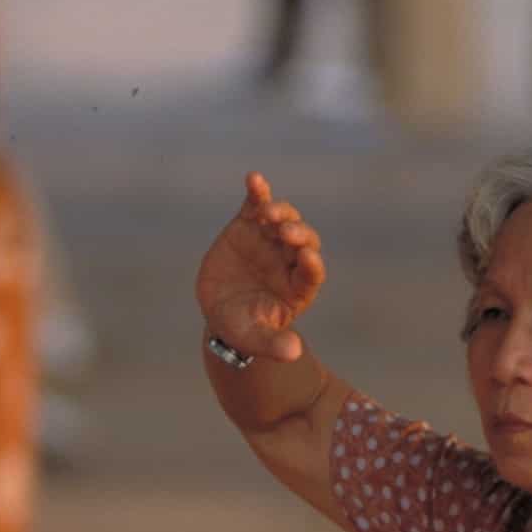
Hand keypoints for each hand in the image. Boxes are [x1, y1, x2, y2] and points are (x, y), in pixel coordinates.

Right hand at [195, 170, 323, 364]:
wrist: (219, 311)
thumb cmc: (242, 328)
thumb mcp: (254, 340)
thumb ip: (273, 345)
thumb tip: (294, 353)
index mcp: (298, 287)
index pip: (312, 272)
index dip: (312, 264)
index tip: (307, 259)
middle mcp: (289, 260)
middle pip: (304, 242)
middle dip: (299, 235)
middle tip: (287, 234)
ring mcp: (269, 240)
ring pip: (284, 219)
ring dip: (280, 213)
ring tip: (267, 215)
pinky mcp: (248, 225)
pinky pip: (256, 204)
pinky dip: (258, 191)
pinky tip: (254, 179)